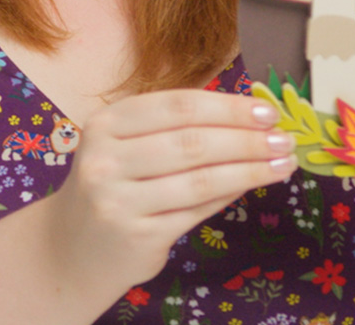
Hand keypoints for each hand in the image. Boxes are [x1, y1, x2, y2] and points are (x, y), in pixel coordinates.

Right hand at [42, 89, 297, 293]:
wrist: (69, 248)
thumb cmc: (113, 186)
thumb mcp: (128, 147)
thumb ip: (178, 130)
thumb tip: (251, 120)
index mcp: (107, 123)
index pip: (179, 105)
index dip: (229, 107)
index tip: (268, 111)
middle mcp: (106, 160)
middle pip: (193, 141)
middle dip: (247, 139)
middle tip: (285, 139)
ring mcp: (118, 200)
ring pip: (200, 179)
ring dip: (250, 170)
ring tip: (282, 164)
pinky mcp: (137, 236)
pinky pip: (196, 211)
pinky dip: (230, 195)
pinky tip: (253, 185)